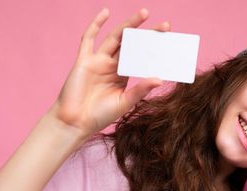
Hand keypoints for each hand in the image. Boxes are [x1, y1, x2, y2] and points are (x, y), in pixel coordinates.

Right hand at [47, 8, 169, 135]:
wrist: (76, 123)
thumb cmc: (99, 116)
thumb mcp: (124, 103)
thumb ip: (140, 90)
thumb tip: (159, 79)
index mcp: (122, 75)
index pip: (141, 58)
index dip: (154, 50)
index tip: (170, 43)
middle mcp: (111, 66)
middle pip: (132, 45)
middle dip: (147, 34)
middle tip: (166, 25)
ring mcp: (97, 61)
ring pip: (116, 38)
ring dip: (129, 25)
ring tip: (144, 13)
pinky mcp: (83, 61)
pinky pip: (88, 39)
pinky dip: (96, 24)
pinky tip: (106, 12)